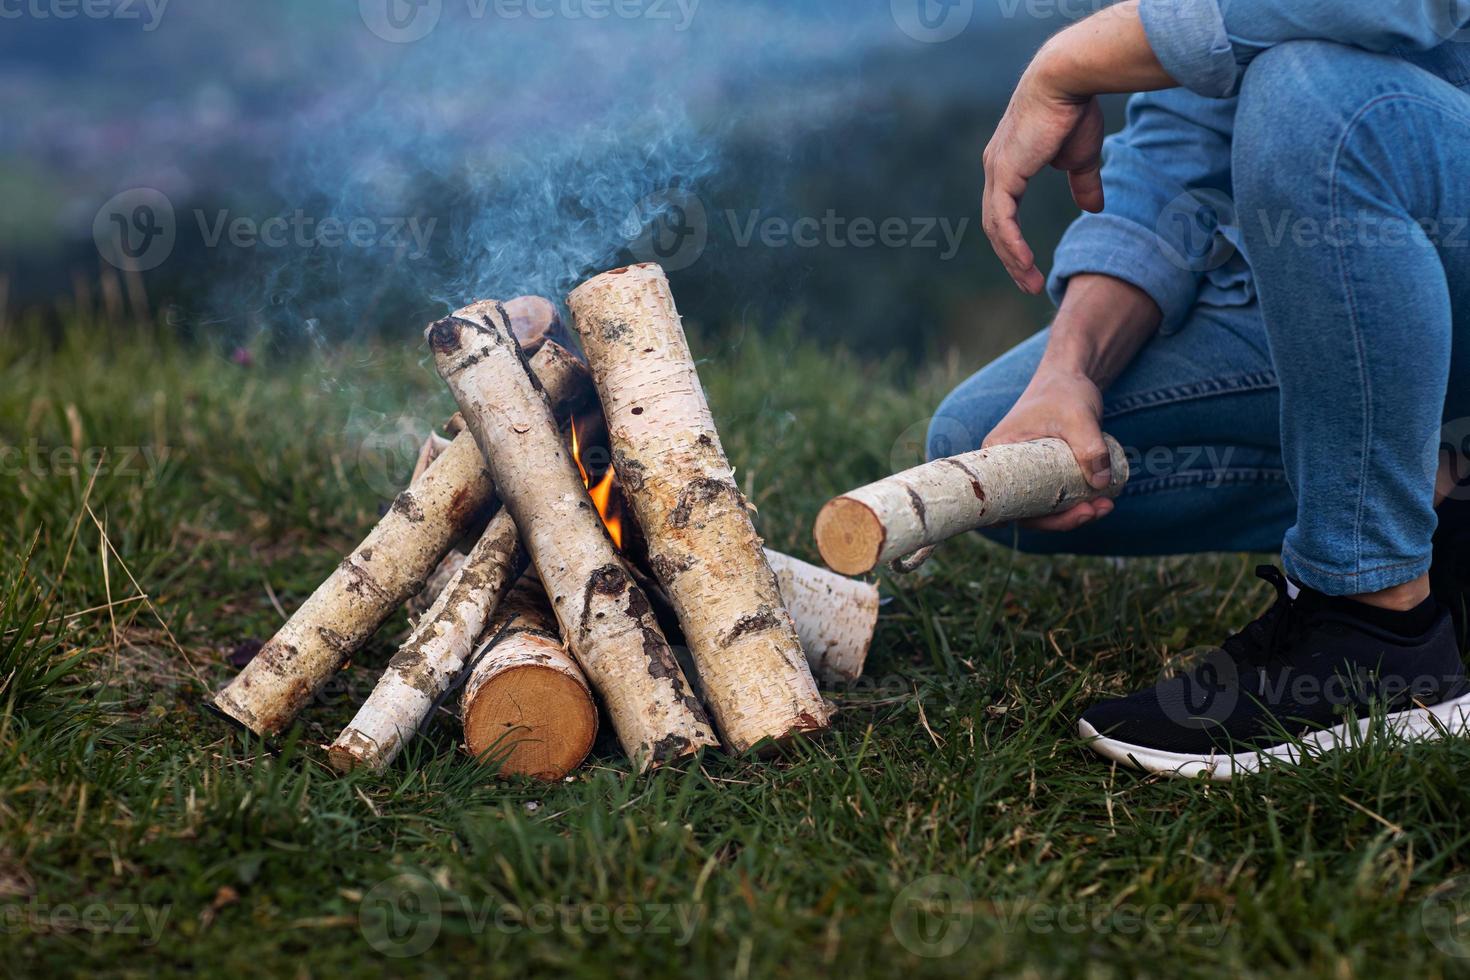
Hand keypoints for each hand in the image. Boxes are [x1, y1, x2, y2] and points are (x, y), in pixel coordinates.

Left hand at [980, 1, 1171, 293]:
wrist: (1068, 81)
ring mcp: (996, 172)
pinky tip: (1024, 264)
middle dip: (1011, 258)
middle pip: (996, 226)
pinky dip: (1012, 245)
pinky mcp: (1004, 174)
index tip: (1030, 266)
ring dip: (1012, 259)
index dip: (1014, 241)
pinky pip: (1002, 221)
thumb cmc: (1075, 111)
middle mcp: (995, 169)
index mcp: (1007, 165)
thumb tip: (1092, 208)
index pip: (1003, 213)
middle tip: (1028, 284)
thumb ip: (1082, 183)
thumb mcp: (1081, 157)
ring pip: (997, 229)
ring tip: (1030, 283)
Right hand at [984, 368, 1114, 531]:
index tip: (1051, 521)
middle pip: (1026, 509)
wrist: (1071, 376)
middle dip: (1061, 518)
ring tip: (1105, 506)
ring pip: (1044, 507)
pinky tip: (1102, 500)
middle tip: (1094, 510)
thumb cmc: (1064, 391)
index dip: (1023, 518)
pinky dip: (1076, 503)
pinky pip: (1055, 497)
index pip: (1001, 500)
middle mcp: (1006, 469)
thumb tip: (1100, 484)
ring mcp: (1026, 472)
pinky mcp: (1044, 473)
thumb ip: (1090, 446)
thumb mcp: (1077, 416)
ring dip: (1073, 514)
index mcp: (998, 455)